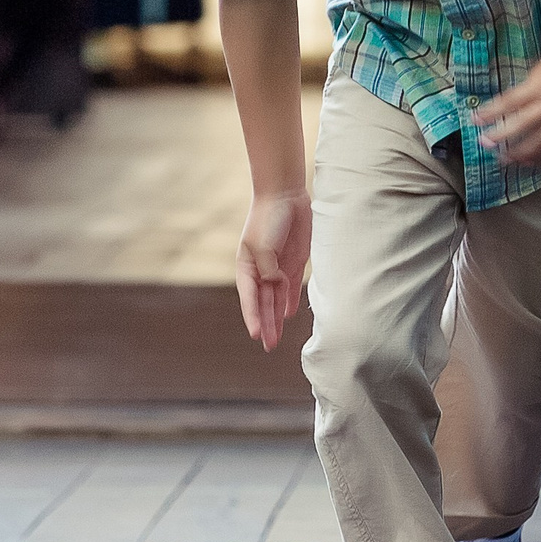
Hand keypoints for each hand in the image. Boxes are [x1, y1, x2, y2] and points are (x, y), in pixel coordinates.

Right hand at [235, 190, 311, 349]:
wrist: (285, 195)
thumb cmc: (268, 218)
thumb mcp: (264, 246)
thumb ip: (270, 269)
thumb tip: (276, 285)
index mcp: (246, 266)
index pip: (249, 298)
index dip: (253, 317)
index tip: (256, 335)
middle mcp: (260, 270)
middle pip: (262, 303)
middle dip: (265, 324)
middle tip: (269, 347)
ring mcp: (277, 266)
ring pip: (276, 299)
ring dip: (276, 318)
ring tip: (276, 339)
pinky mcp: (294, 261)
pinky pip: (290, 288)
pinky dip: (289, 302)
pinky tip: (289, 316)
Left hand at [474, 38, 540, 165]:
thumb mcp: (539, 71)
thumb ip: (524, 91)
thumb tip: (503, 109)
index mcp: (539, 87)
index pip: (507, 103)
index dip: (489, 113)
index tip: (474, 119)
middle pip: (521, 126)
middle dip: (499, 136)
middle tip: (484, 143)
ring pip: (540, 142)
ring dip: (520, 153)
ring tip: (505, 159)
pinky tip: (532, 161)